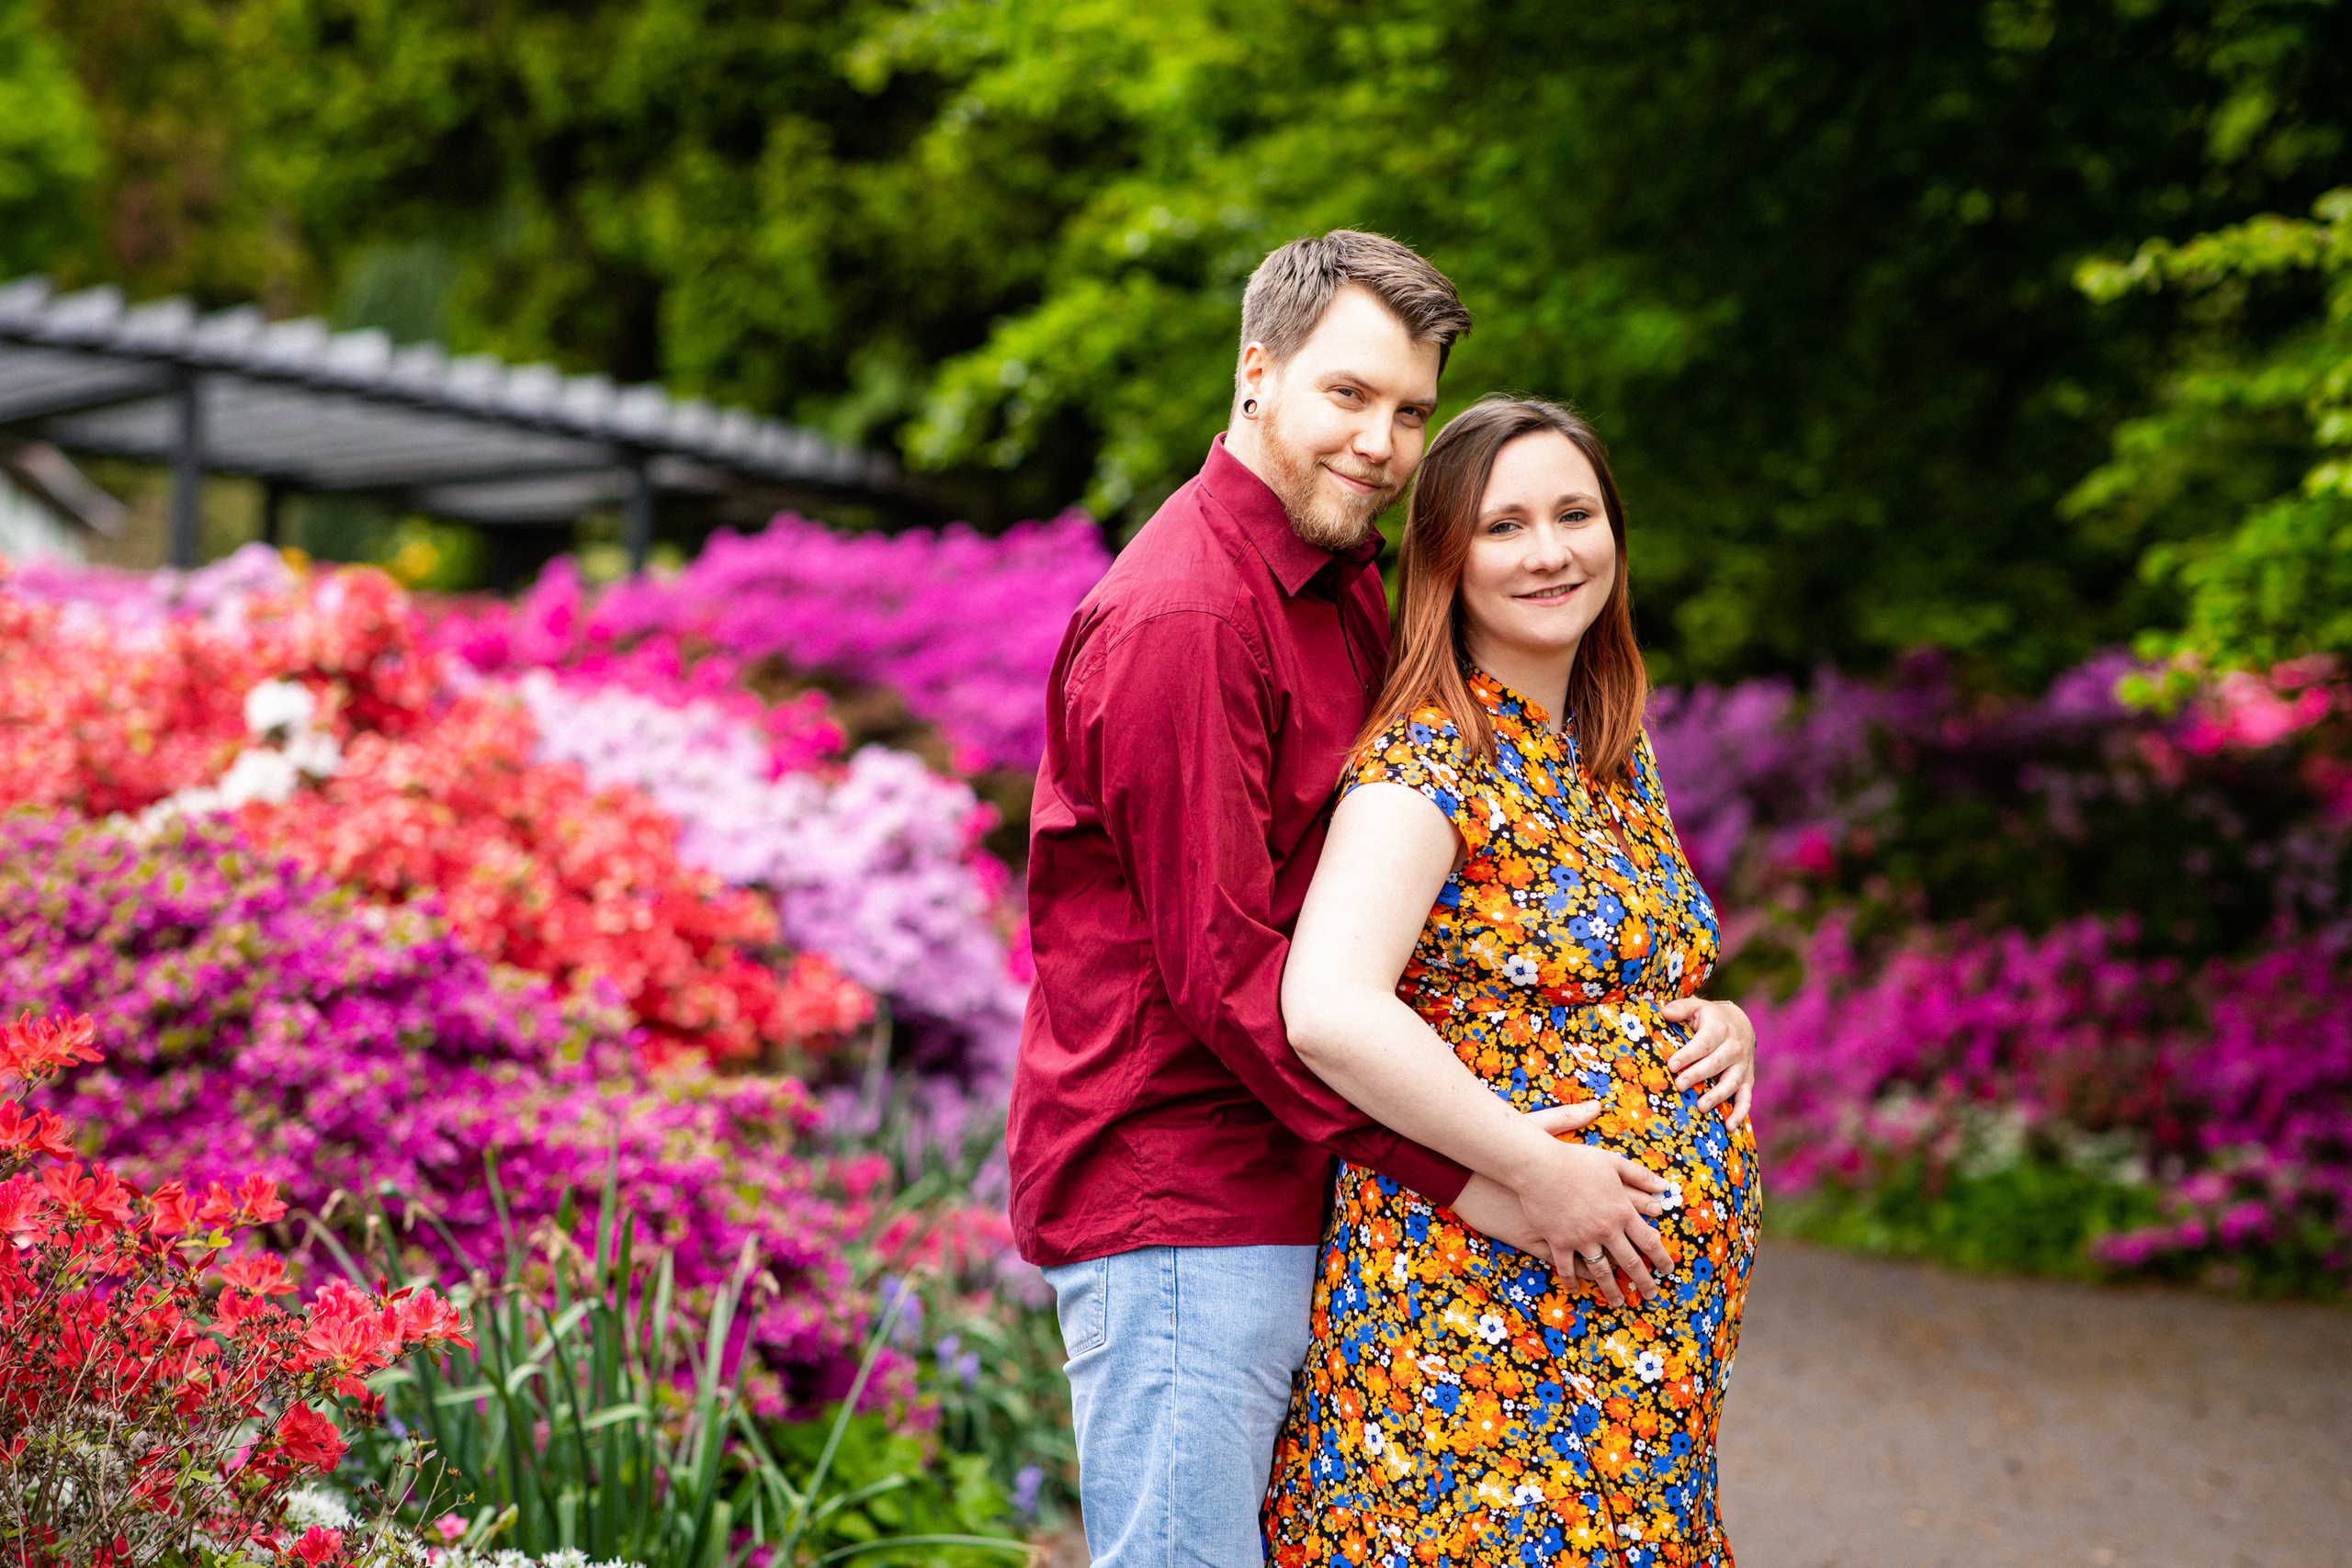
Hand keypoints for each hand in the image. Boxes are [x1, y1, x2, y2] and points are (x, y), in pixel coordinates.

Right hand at [1510, 1139, 1676, 1306]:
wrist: (1540, 1166)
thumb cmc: (1577, 1161)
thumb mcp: (1613, 1163)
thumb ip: (1640, 1176)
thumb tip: (1664, 1187)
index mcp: (1622, 1211)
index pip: (1648, 1241)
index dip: (1660, 1257)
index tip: (1667, 1270)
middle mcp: (1606, 1229)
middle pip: (1630, 1262)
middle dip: (1643, 1281)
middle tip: (1651, 1294)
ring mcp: (1582, 1238)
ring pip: (1601, 1272)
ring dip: (1612, 1289)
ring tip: (1619, 1302)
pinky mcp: (1559, 1242)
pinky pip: (1567, 1268)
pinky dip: (1572, 1281)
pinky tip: (1575, 1290)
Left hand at [1661, 996, 1754, 1129]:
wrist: (1741, 1024)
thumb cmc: (1709, 1018)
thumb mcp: (1696, 1007)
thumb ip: (1680, 1008)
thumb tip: (1663, 1011)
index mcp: (1720, 1029)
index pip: (1704, 1043)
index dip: (1688, 1054)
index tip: (1672, 1065)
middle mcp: (1735, 1048)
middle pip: (1717, 1063)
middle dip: (1698, 1075)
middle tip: (1680, 1086)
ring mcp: (1743, 1066)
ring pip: (1732, 1083)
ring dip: (1717, 1096)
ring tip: (1700, 1107)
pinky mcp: (1748, 1080)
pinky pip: (1746, 1098)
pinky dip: (1740, 1112)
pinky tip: (1730, 1126)